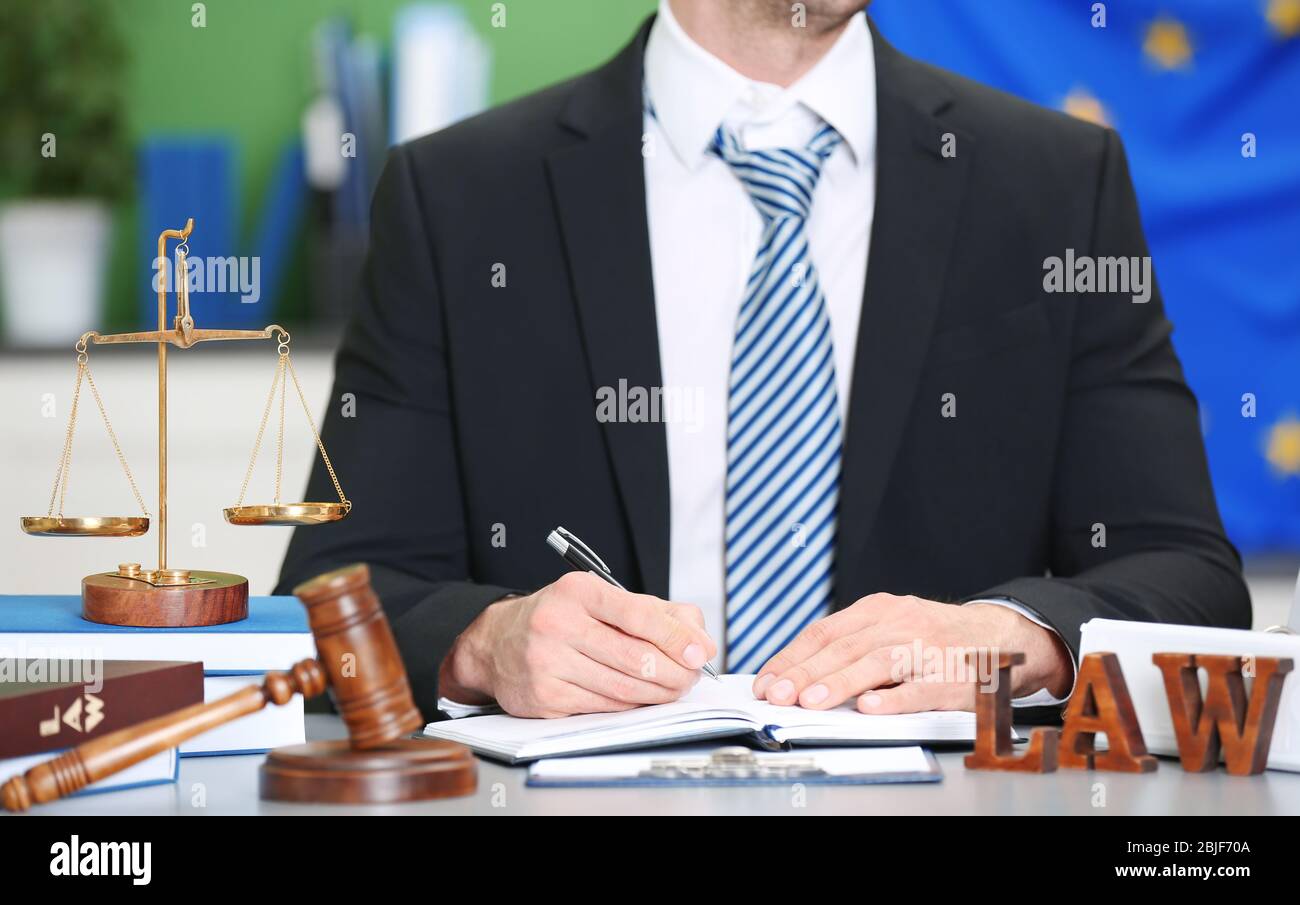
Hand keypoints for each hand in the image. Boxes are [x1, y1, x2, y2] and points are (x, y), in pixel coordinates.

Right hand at [439, 572, 717, 717]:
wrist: (497, 643)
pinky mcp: (544, 699)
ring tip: (673, 688)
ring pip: (622, 688)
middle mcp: (558, 625)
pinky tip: (640, 697)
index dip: (674, 637)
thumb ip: (656, 613)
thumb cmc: (560, 618)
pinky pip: (603, 708)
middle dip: (673, 673)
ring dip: (657, 693)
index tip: (699, 653)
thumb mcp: (602, 599)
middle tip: (690, 676)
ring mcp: (548, 664)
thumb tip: (698, 640)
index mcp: (578, 592)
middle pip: (634, 658)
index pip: (636, 614)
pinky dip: (630, 706)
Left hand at [751, 594, 1072, 713]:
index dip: (791, 657)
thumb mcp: (888, 626)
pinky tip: (869, 708)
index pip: (823, 632)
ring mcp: (925, 648)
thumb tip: (796, 674)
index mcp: (876, 610)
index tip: (766, 680)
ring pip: (875, 663)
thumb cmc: (932, 637)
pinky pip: (918, 688)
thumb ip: (849, 645)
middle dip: (805, 673)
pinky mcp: (951, 677)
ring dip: (839, 683)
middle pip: (843, 647)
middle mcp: (898, 623)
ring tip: (810, 702)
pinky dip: (893, 698)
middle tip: (777, 695)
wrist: (998, 637)